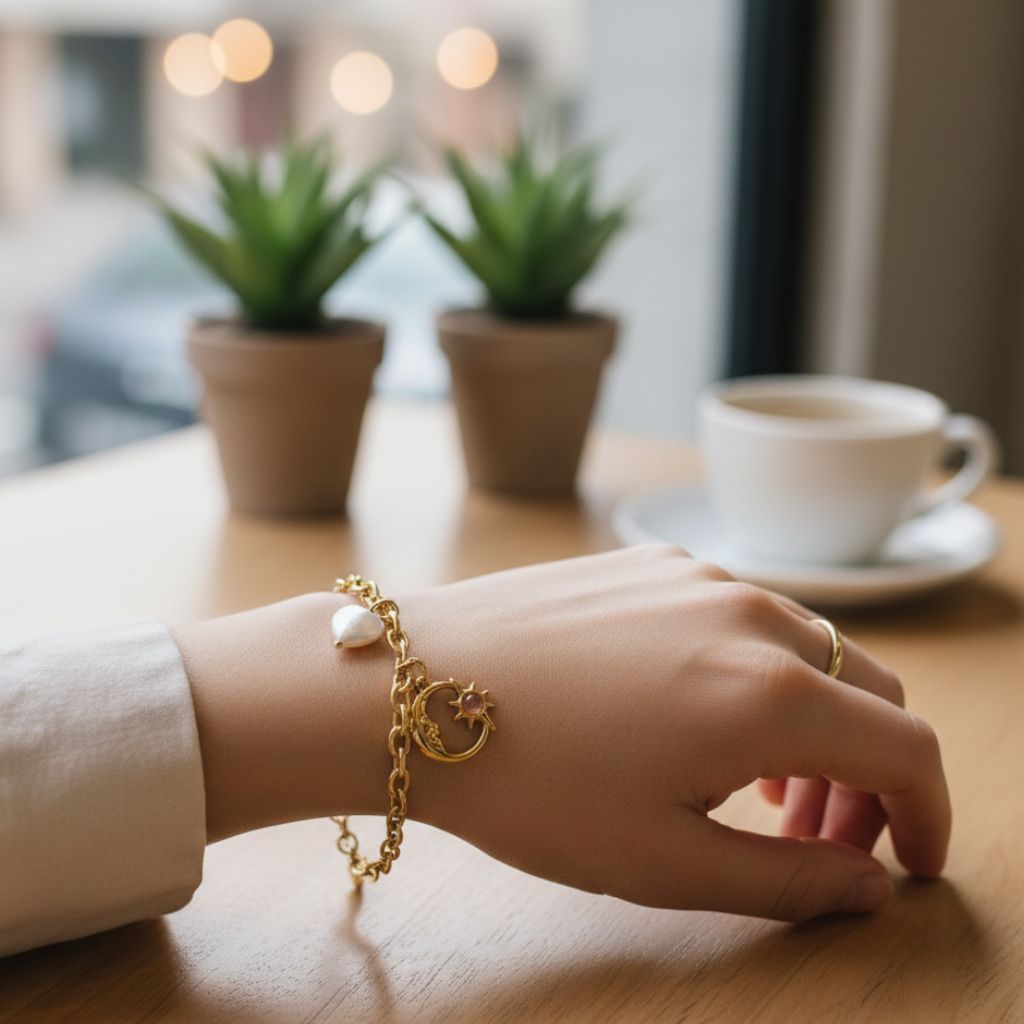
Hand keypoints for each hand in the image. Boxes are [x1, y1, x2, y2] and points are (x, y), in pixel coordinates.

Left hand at [403, 545, 949, 921]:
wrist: (412, 690)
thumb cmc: (532, 784)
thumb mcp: (665, 863)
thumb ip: (791, 883)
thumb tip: (868, 887)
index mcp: (772, 694)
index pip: (908, 749)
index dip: (927, 816)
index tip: (909, 864)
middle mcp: (751, 615)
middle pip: (868, 692)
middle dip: (868, 774)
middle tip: (818, 840)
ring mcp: (698, 577)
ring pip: (807, 649)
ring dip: (813, 721)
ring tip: (756, 790)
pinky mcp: (649, 564)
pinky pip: (740, 617)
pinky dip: (756, 674)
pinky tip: (697, 718)